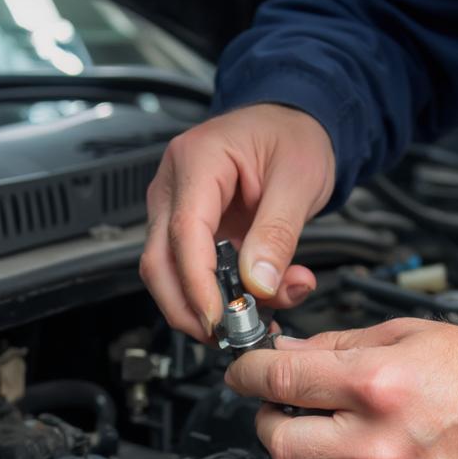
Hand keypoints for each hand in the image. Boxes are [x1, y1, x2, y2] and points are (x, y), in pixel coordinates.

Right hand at [140, 104, 335, 339]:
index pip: (184, 232)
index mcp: (197, 160)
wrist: (294, 124)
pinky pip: (190, 271)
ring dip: (203, 306)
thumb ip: (278, 234)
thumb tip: (259, 283)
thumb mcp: (299, 181)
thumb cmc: (293, 137)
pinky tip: (250, 304)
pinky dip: (215, 295)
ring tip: (250, 319)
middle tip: (228, 334)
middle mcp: (174, 185)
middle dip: (188, 308)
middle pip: (159, 261)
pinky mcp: (188, 229)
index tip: (219, 317)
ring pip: (168, 272)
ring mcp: (175, 208)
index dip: (197, 283)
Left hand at [224, 318, 457, 458]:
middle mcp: (376, 440)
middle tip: (283, 410)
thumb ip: (340, 345)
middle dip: (270, 423)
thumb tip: (287, 353)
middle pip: (278, 442)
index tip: (241, 373)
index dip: (246, 374)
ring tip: (335, 440)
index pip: (278, 380)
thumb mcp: (411, 336)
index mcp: (375, 383)